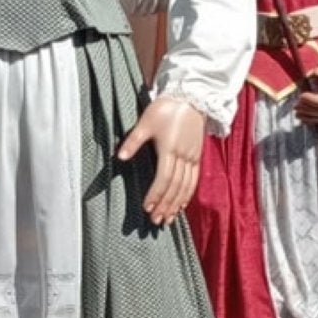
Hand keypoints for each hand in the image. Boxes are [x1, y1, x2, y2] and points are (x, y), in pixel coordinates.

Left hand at [117, 96, 205, 226]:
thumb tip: (119, 157)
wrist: (192, 97)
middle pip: (175, 186)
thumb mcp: (145, 122)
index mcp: (169, 149)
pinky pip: (194, 180)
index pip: (163, 178)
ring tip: (168, 219)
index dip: (156, 194)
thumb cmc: (166, 108)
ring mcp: (192, 157)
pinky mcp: (198, 156)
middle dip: (165, 205)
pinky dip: (188, 194)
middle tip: (156, 220)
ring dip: (177, 204)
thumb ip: (133, 141)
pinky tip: (182, 204)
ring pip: (186, 186)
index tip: (147, 207)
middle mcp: (183, 156)